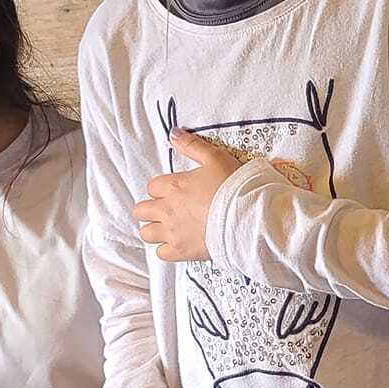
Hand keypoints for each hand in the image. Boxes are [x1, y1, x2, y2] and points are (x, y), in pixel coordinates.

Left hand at [133, 129, 240, 262]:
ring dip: (154, 229)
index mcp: (173, 186)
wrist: (247, 217)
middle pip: (141, 210)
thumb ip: (192, 146)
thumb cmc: (233, 186)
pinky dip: (166, 249)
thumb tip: (173, 133)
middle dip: (150, 209)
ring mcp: (171, 232)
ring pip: (146, 232)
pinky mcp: (180, 251)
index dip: (161, 188)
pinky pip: (160, 253)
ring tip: (168, 227)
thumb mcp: (215, 158)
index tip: (174, 191)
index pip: (152, 187)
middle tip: (166, 210)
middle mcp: (166, 210)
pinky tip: (178, 243)